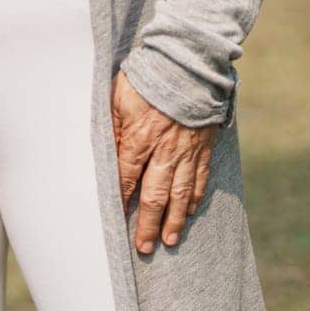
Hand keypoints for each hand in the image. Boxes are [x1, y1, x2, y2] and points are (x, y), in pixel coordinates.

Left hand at [112, 70, 216, 254]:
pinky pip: (200, 178)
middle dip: (148, 223)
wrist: (189, 63)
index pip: (126, 177)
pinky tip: (191, 212)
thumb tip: (104, 154)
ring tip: (170, 241)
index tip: (115, 221)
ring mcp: (188, 150)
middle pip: (155, 194)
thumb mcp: (117, 98)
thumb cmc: (146, 77)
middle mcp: (166, 149)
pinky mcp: (204, 146)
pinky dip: (195, 198)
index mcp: (140, 137)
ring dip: (175, 219)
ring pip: (181, 193)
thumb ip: (111, 127)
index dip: (121, 201)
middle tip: (144, 247)